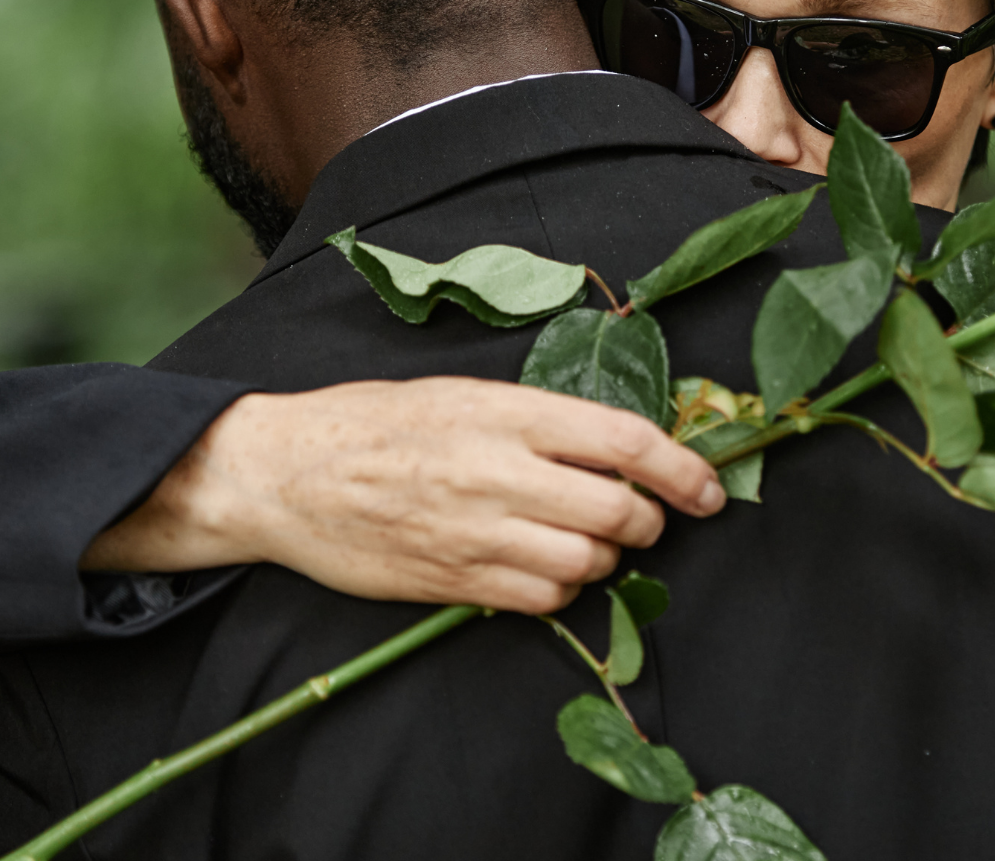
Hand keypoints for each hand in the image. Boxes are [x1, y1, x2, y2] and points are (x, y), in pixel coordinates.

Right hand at [81, 377, 726, 614]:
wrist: (286, 473)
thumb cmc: (375, 422)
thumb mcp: (462, 393)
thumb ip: (540, 419)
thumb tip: (621, 446)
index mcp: (506, 411)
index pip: (624, 441)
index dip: (682, 469)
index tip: (708, 490)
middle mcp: (498, 471)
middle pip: (617, 512)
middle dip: (648, 521)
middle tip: (639, 516)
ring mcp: (476, 531)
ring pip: (587, 565)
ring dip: (604, 560)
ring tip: (581, 541)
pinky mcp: (455, 580)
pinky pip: (542, 600)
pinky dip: (561, 591)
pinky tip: (542, 568)